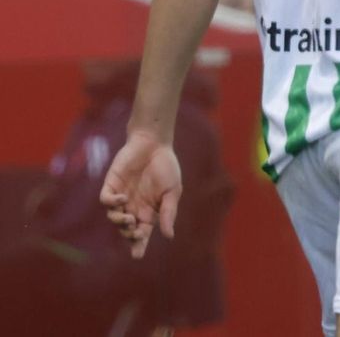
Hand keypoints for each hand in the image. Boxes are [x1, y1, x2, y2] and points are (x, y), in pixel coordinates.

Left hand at [100, 130, 182, 258]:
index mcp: (148, 211)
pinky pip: (106, 200)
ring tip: (129, 219)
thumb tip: (168, 236)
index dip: (138, 245)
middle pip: (125, 229)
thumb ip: (168, 213)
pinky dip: (112, 202)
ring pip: (113, 217)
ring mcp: (121, 196)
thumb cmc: (166, 167)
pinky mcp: (111, 185)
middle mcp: (133, 207)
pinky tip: (123, 198)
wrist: (154, 144)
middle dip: (129, 235)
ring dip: (119, 222)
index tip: (137, 255)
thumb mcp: (173, 192)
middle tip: (135, 232)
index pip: (141, 233)